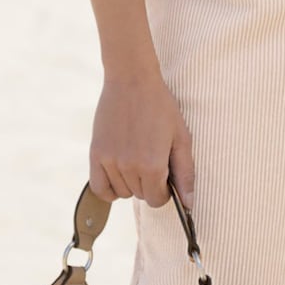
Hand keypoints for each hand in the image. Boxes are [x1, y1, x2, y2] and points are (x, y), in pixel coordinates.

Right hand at [89, 69, 194, 207]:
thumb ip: (185, 173)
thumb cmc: (160, 107)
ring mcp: (110, 161)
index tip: (164, 174)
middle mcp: (129, 167)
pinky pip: (99, 188)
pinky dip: (108, 188)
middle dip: (149, 184)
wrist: (132, 80)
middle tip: (150, 158)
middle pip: (140, 196)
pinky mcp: (96, 154)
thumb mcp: (181, 138)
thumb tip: (188, 204)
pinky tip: (118, 174)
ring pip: (121, 193)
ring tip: (135, 158)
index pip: (157, 200)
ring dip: (130, 183)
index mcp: (153, 165)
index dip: (164, 190)